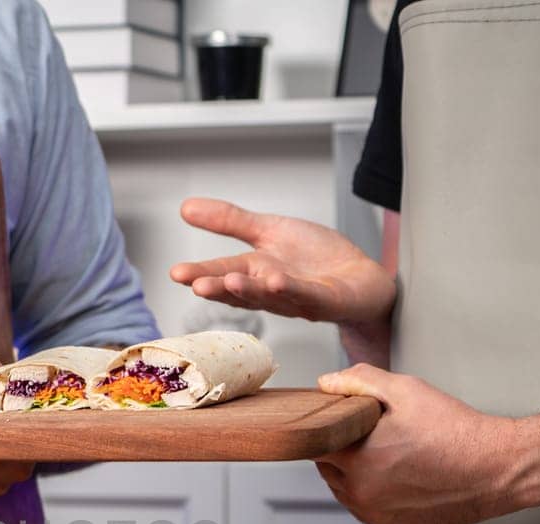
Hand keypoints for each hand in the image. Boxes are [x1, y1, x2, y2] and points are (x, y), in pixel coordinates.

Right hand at [170, 198, 395, 358]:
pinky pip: (307, 295)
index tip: (177, 273)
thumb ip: (229, 221)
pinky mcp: (326, 300)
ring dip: (250, 291)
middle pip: (241, 289)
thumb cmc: (316, 260)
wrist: (362, 280)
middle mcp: (272, 289)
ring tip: (231, 281)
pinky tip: (276, 281)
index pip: (223, 273)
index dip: (201, 273)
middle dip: (219, 288)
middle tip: (196, 284)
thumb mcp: (269, 230)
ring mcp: (298, 298)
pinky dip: (291, 289)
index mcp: (256, 271)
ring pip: (270, 296)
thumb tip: (186, 207)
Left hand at [313, 365, 539, 523]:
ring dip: (353, 469)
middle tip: (372, 430)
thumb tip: (326, 384)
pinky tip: (395, 470)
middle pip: (327, 465)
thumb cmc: (455, 430)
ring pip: (343, 486)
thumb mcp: (406, 390)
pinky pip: (363, 503)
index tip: (341, 417)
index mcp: (355, 460)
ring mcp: (373, 512)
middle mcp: (359, 492)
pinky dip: (370, 487)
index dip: (325, 425)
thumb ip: (360, 382)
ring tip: (388, 450)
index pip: (313, 442)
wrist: (495, 468)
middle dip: (340, 446)